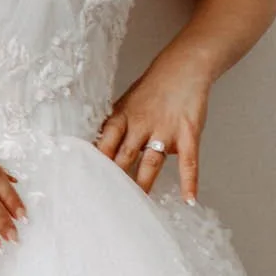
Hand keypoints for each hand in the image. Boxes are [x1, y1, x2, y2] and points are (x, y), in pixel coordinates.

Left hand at [96, 59, 210, 203]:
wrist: (182, 70)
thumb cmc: (151, 90)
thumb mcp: (125, 104)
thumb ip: (114, 127)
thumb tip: (96, 149)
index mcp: (121, 117)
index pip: (103, 143)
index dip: (95, 163)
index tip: (86, 180)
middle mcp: (140, 125)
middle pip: (124, 156)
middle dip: (115, 179)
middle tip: (107, 200)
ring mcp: (165, 130)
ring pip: (151, 162)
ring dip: (143, 184)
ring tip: (137, 205)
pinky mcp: (187, 135)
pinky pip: (188, 162)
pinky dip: (189, 181)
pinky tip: (189, 199)